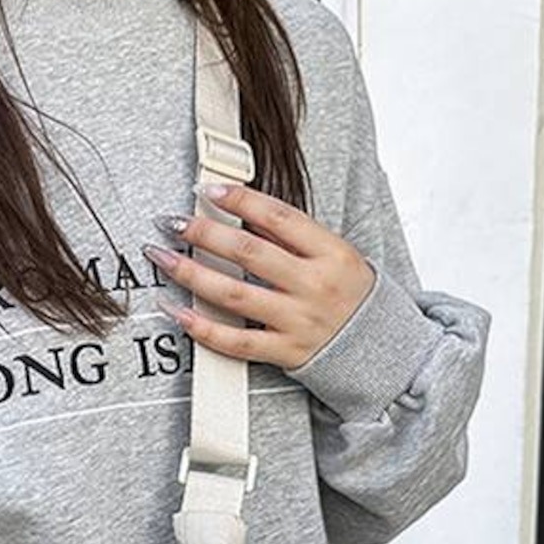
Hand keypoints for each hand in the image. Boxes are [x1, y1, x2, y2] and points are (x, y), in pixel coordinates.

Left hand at [143, 182, 375, 369]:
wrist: (380, 349)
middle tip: (172, 223)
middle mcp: (314, 285)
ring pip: (234, 295)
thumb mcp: (336, 256)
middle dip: (204, 233)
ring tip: (162, 257)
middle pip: (248, 252)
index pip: (279, 217)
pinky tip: (176, 312)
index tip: (207, 190)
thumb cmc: (351, 295)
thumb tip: (243, 213)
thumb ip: (294, 237)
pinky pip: (236, 341)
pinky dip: (202, 328)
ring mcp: (298, 321)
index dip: (239, 200)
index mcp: (331, 253)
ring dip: (191, 275)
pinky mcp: (285, 352)